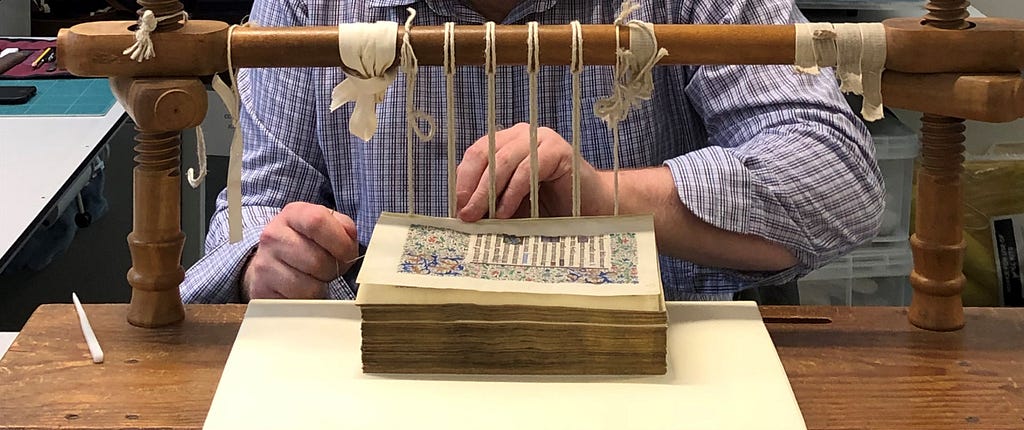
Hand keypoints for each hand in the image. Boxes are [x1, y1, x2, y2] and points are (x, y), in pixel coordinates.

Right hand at [242, 202, 358, 299]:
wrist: (273, 259)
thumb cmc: (308, 242)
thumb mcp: (328, 225)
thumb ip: (345, 229)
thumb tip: (350, 249)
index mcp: (294, 214)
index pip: (317, 222)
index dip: (340, 242)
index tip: (347, 254)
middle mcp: (274, 235)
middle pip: (317, 260)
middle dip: (332, 270)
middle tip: (330, 268)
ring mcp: (264, 263)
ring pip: (309, 286)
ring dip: (320, 287)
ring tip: (315, 278)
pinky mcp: (261, 289)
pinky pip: (297, 302)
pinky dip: (307, 300)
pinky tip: (302, 288)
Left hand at [456, 123, 601, 220]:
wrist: (592, 209)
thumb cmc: (550, 207)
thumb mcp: (511, 204)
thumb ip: (490, 202)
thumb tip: (462, 213)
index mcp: (506, 143)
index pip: (476, 154)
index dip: (463, 180)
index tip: (456, 207)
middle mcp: (521, 135)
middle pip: (485, 154)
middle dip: (471, 187)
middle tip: (465, 214)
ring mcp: (540, 138)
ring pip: (502, 161)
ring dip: (488, 192)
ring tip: (480, 217)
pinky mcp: (558, 150)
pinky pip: (527, 169)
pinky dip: (512, 193)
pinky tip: (506, 213)